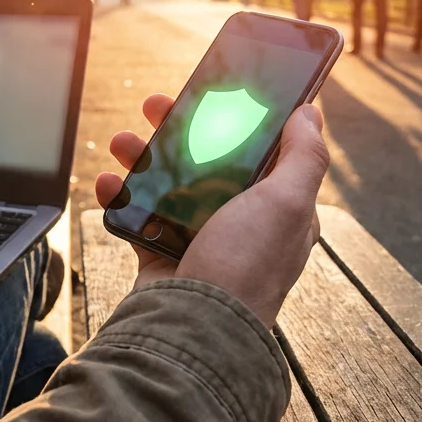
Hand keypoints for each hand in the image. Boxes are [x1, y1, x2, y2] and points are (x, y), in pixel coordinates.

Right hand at [95, 94, 329, 326]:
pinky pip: (139, 217)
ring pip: (169, 183)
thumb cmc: (246, 268)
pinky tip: (109, 183)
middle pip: (207, 160)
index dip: (237, 118)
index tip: (212, 92)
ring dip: (143, 157)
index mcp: (277, 208)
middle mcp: (240, 222)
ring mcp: (200, 239)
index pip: (260, 150)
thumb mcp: (287, 203)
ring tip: (123, 141)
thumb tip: (312, 114)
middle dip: (179, 129)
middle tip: (155, 105)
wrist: (194, 329)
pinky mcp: (164, 255)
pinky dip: (121, 197)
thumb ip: (303, 157)